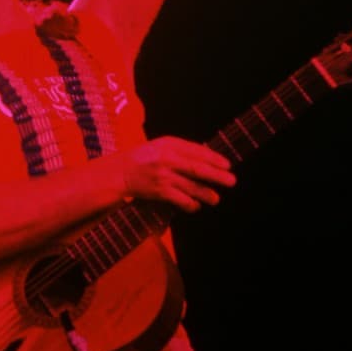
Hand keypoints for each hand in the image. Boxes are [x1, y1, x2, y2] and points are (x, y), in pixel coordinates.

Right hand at [120, 136, 235, 212]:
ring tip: (216, 199)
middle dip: (217, 175)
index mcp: (169, 144)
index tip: (227, 164)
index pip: (197, 151)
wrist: (120, 172)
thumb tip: (208, 158)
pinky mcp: (159, 191)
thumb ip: (181, 150)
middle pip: (197, 168)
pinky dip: (190, 204)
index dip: (214, 158)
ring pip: (191, 187)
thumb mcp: (161, 146)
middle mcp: (167, 159)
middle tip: (232, 181)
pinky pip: (180, 200)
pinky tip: (196, 206)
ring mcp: (163, 176)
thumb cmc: (143, 157)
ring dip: (206, 194)